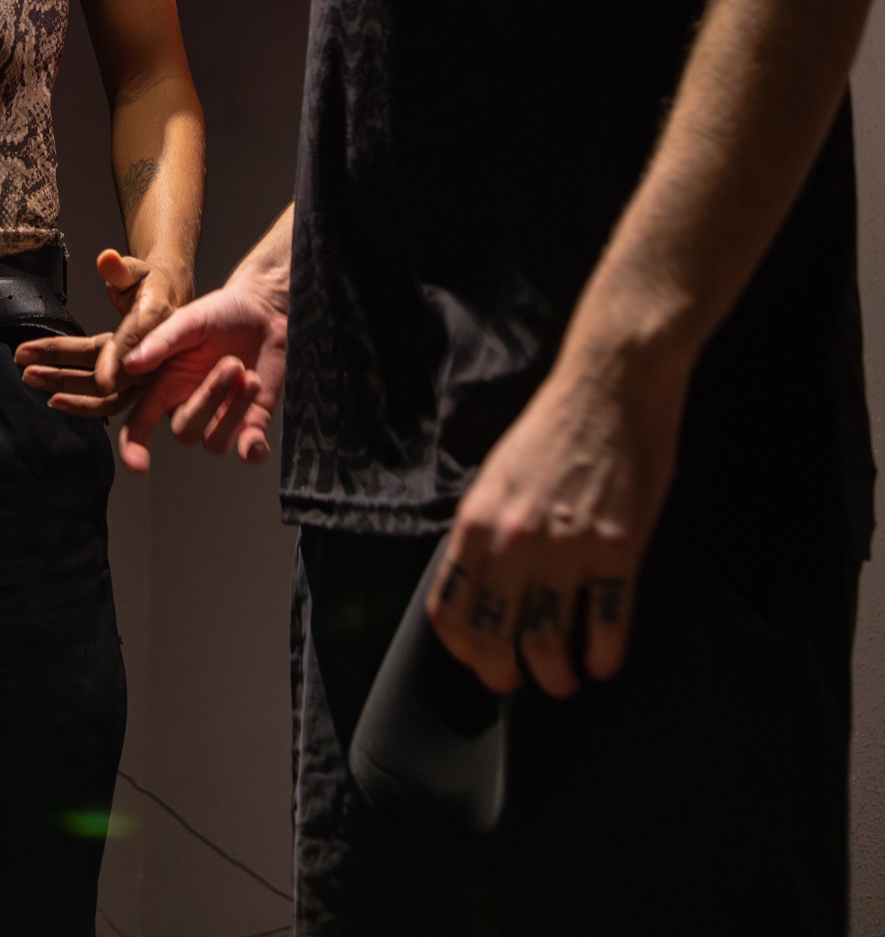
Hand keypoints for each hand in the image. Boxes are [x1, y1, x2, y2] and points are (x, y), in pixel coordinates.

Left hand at [15, 248, 192, 419]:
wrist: (168, 303)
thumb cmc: (151, 286)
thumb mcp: (138, 270)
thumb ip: (120, 268)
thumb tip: (106, 259)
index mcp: (154, 321)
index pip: (135, 341)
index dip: (117, 358)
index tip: (102, 377)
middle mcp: (150, 355)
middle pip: (110, 374)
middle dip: (67, 375)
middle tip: (31, 370)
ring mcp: (141, 375)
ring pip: (105, 394)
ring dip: (64, 387)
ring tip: (31, 376)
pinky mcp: (130, 386)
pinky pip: (105, 401)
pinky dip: (78, 402)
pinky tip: (52, 396)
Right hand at [109, 279, 287, 472]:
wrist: (265, 310)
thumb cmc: (222, 312)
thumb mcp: (189, 320)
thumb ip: (161, 342)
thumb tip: (129, 364)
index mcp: (167, 383)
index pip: (141, 422)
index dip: (134, 445)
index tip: (138, 464)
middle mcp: (191, 404)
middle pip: (185, 432)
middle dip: (208, 401)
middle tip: (232, 364)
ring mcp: (222, 416)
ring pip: (215, 442)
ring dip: (234, 412)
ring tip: (251, 377)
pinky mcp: (253, 420)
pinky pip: (249, 451)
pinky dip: (253, 451)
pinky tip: (257, 440)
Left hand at [426, 352, 683, 697]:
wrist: (611, 385)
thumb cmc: (554, 426)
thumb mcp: (498, 475)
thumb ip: (485, 529)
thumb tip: (481, 585)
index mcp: (477, 519)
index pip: (450, 610)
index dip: (463, 648)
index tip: (480, 659)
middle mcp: (513, 539)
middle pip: (494, 638)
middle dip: (505, 675)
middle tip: (521, 681)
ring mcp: (565, 547)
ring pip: (547, 644)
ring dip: (557, 676)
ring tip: (567, 678)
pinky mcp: (616, 548)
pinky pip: (606, 626)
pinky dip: (603, 656)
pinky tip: (604, 659)